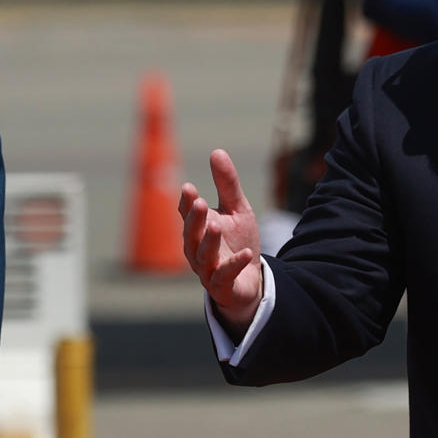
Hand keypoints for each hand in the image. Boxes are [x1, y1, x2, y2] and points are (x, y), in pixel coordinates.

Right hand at [179, 148, 265, 333]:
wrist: (250, 280)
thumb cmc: (238, 242)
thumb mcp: (238, 210)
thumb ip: (226, 185)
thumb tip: (217, 151)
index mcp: (197, 229)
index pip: (187, 214)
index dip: (186, 203)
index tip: (190, 188)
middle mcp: (196, 249)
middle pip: (190, 234)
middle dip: (194, 219)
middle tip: (200, 203)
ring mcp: (207, 269)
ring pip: (203, 255)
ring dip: (208, 242)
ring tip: (216, 226)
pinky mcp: (222, 286)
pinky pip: (225, 276)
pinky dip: (234, 265)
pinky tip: (246, 253)